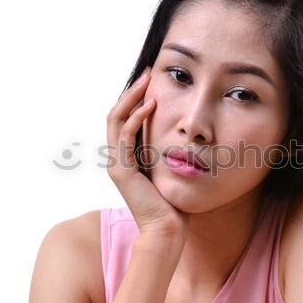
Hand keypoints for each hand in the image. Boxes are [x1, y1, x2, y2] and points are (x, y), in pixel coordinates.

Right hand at [106, 67, 189, 248]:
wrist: (168, 229)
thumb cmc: (175, 204)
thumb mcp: (172, 170)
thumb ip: (170, 153)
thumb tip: (185, 134)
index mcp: (129, 158)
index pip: (126, 120)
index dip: (136, 99)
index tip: (153, 81)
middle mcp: (118, 158)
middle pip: (117, 115)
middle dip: (133, 92)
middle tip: (148, 72)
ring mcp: (117, 164)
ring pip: (116, 120)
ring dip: (132, 97)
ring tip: (147, 81)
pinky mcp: (121, 170)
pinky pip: (125, 135)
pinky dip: (136, 116)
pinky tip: (152, 104)